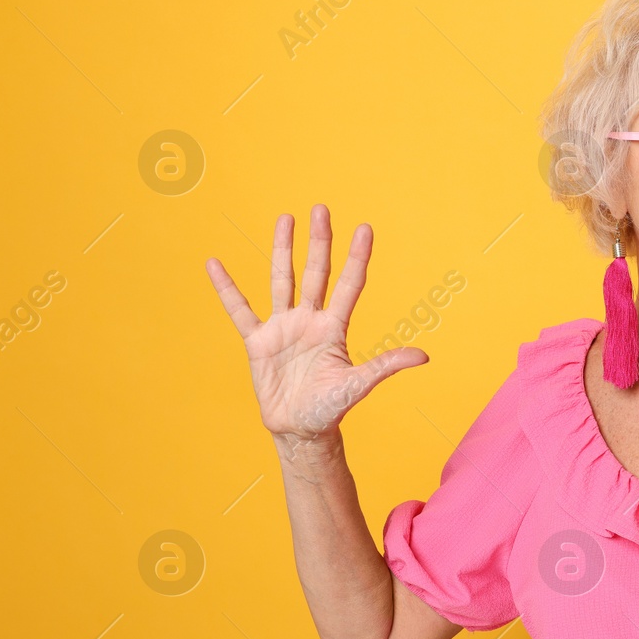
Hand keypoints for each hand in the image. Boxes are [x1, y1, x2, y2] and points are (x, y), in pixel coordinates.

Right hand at [206, 205, 427, 452]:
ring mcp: (283, 327)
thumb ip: (386, 366)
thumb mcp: (359, 384)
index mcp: (335, 327)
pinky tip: (215, 265)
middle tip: (321, 209)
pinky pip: (239, 309)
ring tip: (285, 219)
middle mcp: (310, 320)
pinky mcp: (257, 341)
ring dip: (282, 250)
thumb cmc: (331, 408)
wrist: (300, 430)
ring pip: (282, 280)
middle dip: (319, 241)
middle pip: (316, 272)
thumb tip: (424, 356)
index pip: (349, 284)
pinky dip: (226, 288)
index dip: (357, 257)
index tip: (365, 228)